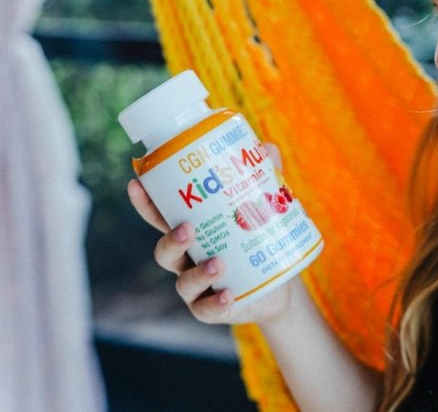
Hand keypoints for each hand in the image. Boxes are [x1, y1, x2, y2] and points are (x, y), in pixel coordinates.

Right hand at [126, 142, 294, 324]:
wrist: (281, 287)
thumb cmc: (261, 240)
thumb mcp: (264, 209)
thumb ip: (264, 179)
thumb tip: (267, 147)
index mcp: (193, 231)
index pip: (162, 216)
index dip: (146, 203)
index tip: (136, 182)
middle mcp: (187, 259)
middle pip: (165, 250)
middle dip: (171, 239)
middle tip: (187, 228)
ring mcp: (197, 286)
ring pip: (183, 282)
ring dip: (197, 273)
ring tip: (218, 263)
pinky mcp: (211, 309)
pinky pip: (206, 309)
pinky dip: (214, 302)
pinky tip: (227, 295)